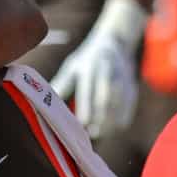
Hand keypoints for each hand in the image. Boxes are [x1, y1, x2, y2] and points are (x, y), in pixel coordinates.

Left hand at [50, 0, 147, 138]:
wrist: (114, 43)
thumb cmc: (86, 60)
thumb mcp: (71, 67)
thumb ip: (61, 85)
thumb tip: (44, 102)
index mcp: (88, 67)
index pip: (87, 90)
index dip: (86, 108)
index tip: (82, 123)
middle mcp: (106, 71)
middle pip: (105, 98)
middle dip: (99, 118)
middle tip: (91, 132)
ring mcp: (122, 77)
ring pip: (119, 104)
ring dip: (110, 121)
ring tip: (99, 132)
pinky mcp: (132, 84)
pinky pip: (130, 105)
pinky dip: (123, 118)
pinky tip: (114, 128)